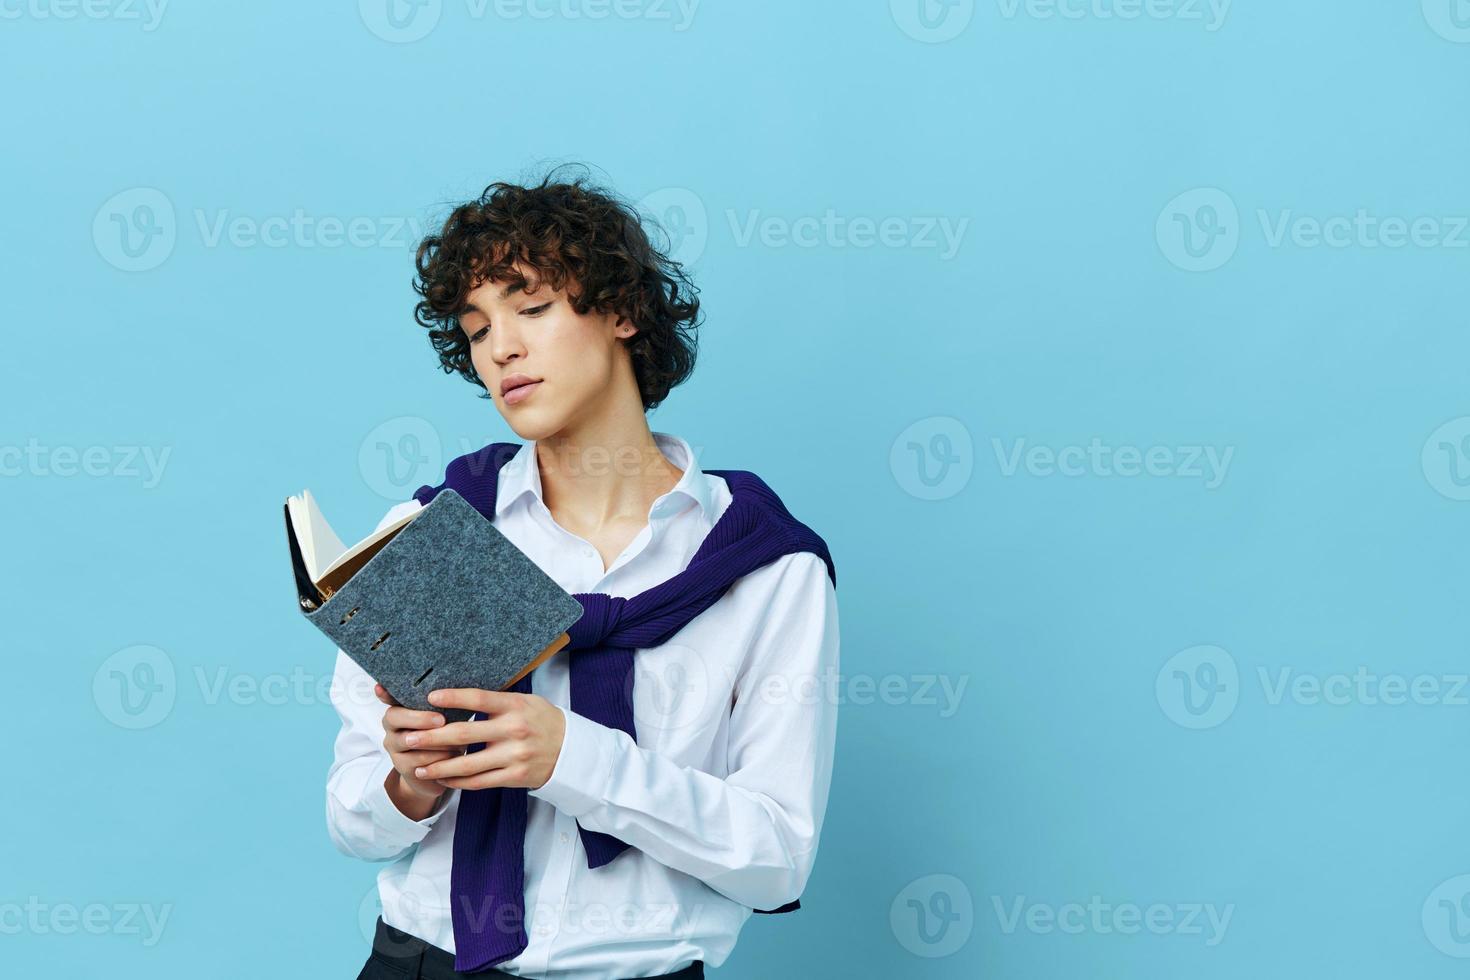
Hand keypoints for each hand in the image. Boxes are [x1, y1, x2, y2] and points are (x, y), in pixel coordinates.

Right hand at [375, 683, 458, 800]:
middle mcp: (392, 729)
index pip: (389, 699)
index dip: (384, 693)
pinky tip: (454, 756)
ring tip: (458, 741)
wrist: (439, 771)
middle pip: (395, 718)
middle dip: (419, 718)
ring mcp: (394, 749)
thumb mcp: (443, 719)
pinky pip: (421, 762)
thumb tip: (454, 692)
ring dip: (437, 741)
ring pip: (411, 741)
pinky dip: (440, 758)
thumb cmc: (443, 737)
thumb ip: (441, 706)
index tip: (380, 687)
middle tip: (441, 720)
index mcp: (400, 711)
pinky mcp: (403, 768)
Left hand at [403, 688, 566, 790]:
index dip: (453, 698)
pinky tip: (444, 779)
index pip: (479, 698)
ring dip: (439, 767)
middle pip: (465, 734)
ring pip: (468, 765)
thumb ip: (497, 701)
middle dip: (432, 738)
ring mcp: (515, 756)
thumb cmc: (543, 721)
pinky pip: (481, 782)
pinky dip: (459, 782)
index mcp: (516, 707)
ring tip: (418, 768)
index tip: (430, 697)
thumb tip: (459, 695)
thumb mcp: (526, 702)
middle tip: (408, 739)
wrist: (573, 750)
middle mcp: (515, 730)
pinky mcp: (516, 777)